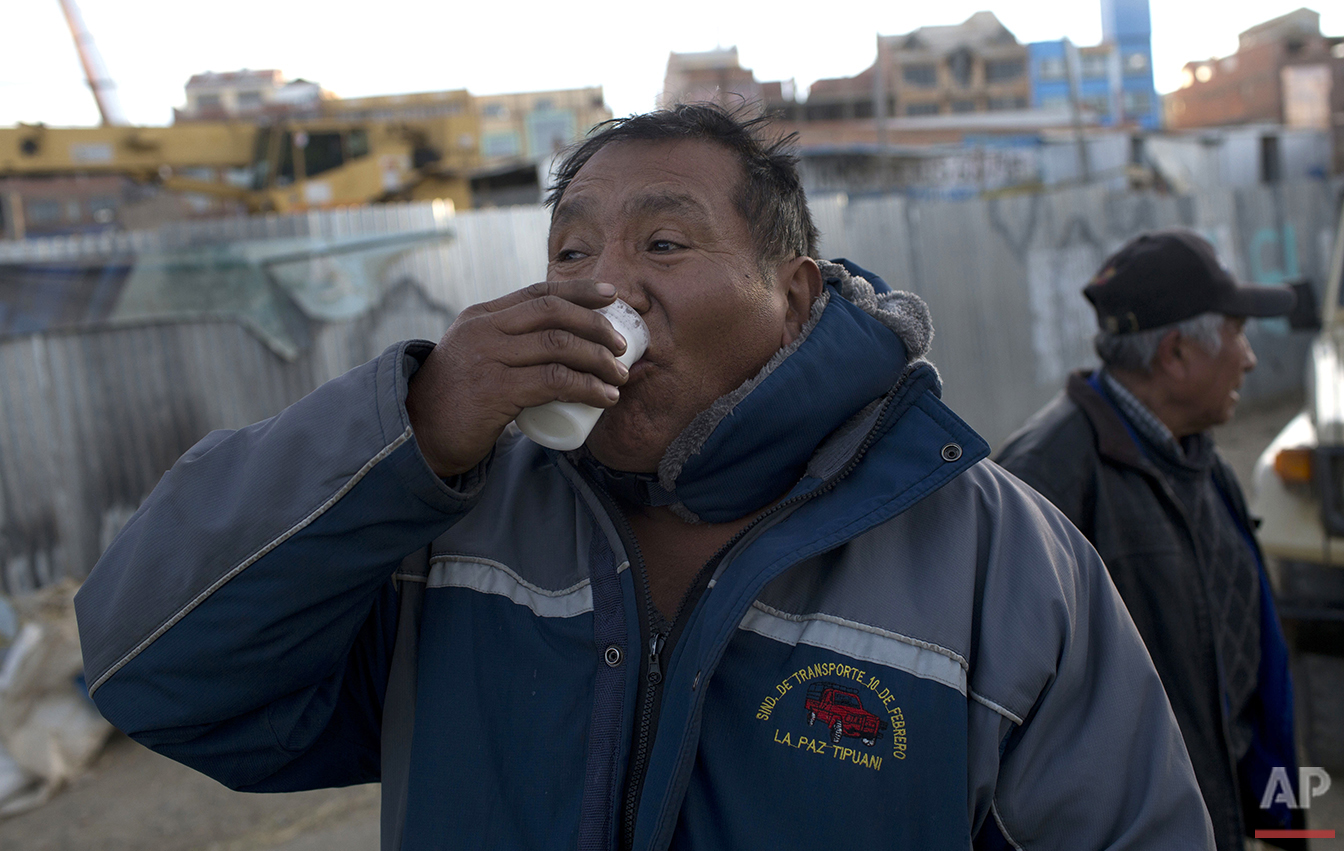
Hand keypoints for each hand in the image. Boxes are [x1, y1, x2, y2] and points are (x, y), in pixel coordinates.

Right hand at [406, 280, 629, 477]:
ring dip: (598, 359)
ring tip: (619, 376)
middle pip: (553, 312)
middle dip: (596, 325)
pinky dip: (586, 387)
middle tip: (622, 346)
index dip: (579, 290)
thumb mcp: (474, 356)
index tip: (612, 295)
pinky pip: (554, 381)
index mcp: (481, 317)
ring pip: (559, 345)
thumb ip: (502, 344)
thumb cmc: (455, 400)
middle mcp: (484, 330)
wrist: (418, 434)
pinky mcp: (495, 390)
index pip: (538, 293)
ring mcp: (488, 358)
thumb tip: (556, 343)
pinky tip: (604, 397)